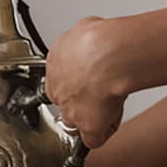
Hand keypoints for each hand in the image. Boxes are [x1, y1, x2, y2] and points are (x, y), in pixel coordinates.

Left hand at [44, 15, 128, 148]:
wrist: (108, 58)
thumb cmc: (99, 41)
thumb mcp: (86, 27)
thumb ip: (83, 39)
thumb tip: (90, 33)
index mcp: (54, 62)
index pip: (59, 79)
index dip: (74, 80)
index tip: (86, 78)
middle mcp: (58, 89)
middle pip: (64, 102)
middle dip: (78, 100)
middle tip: (98, 93)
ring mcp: (71, 111)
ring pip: (75, 123)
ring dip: (89, 118)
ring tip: (108, 107)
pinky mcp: (88, 127)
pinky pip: (94, 139)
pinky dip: (104, 132)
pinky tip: (112, 123)